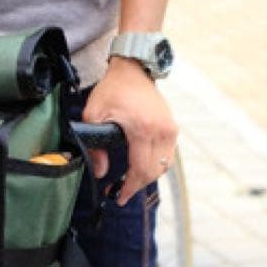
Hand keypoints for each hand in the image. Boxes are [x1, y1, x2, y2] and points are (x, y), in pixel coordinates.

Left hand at [83, 56, 178, 205]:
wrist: (133, 70)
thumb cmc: (113, 90)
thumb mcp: (93, 115)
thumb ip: (94, 147)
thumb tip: (101, 172)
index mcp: (142, 129)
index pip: (140, 169)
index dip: (130, 187)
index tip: (119, 196)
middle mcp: (161, 131)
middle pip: (153, 172)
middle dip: (136, 185)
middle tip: (119, 191)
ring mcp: (170, 129)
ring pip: (163, 166)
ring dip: (147, 177)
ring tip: (129, 181)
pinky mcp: (172, 128)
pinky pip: (167, 156)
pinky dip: (155, 165)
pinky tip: (140, 167)